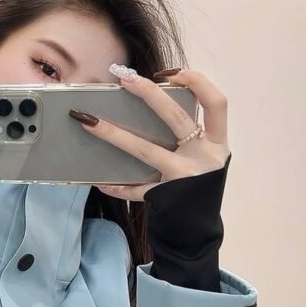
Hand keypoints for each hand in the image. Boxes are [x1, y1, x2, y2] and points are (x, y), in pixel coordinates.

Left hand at [70, 69, 230, 202]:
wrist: (198, 233)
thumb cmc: (196, 190)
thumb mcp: (203, 161)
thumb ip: (187, 139)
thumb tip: (142, 112)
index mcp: (217, 143)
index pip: (216, 102)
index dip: (197, 82)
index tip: (169, 73)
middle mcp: (205, 157)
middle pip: (176, 117)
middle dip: (149, 94)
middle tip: (124, 79)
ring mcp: (184, 177)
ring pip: (145, 150)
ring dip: (113, 134)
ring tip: (88, 121)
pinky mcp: (165, 197)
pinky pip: (135, 188)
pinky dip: (117, 186)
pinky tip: (99, 182)